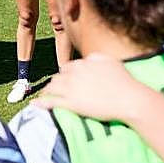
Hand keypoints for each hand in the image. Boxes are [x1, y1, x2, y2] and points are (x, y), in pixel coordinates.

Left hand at [32, 54, 152, 122]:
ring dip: (48, 90)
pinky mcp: (71, 103)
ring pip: (53, 87)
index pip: (69, 67)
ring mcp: (71, 88)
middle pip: (59, 76)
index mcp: (84, 63)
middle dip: (56, 82)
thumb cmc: (124, 81)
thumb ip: (96, 58)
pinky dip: (41, 102)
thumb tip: (88, 58)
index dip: (67, 74)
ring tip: (46, 95)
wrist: (129, 99)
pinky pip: (51, 101)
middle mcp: (75, 73)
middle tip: (56, 88)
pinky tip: (34, 104)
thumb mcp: (110, 61)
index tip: (67, 79)